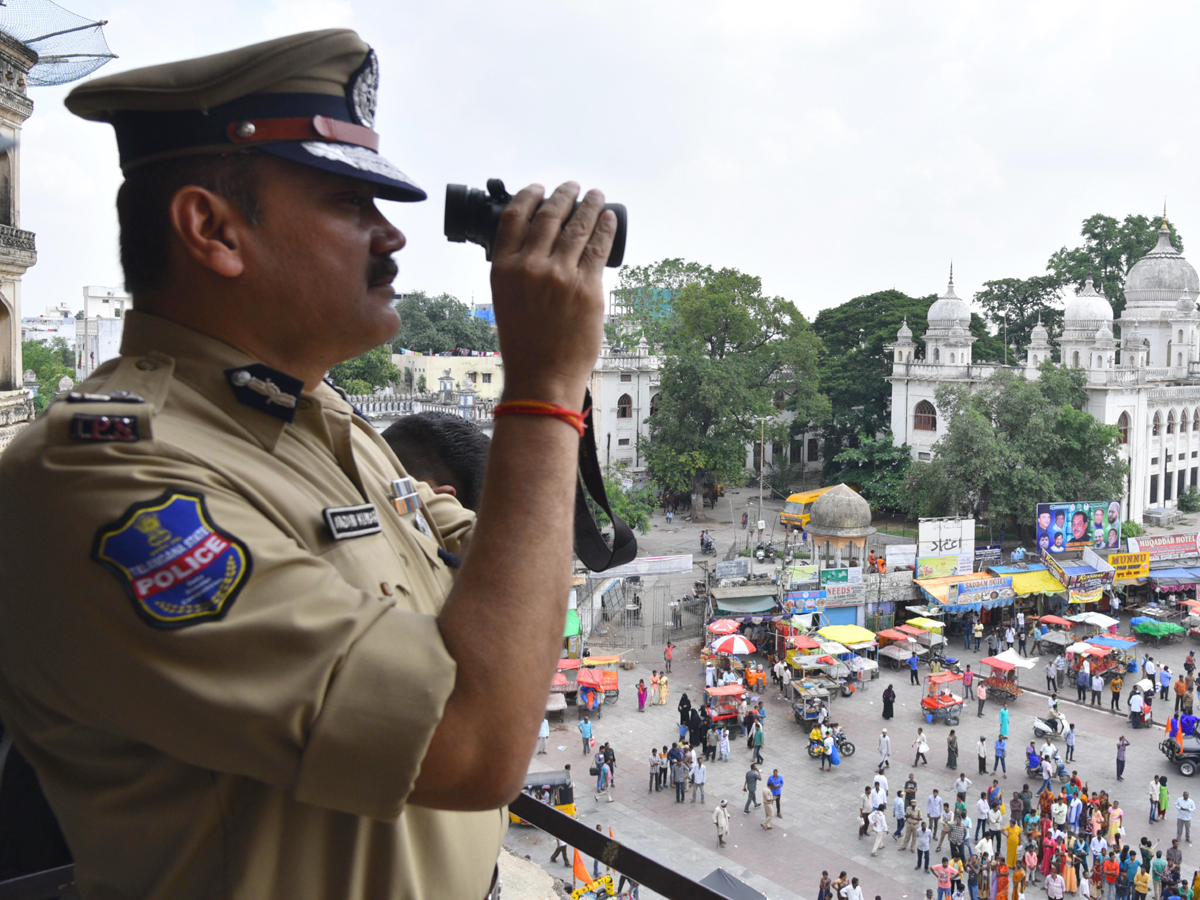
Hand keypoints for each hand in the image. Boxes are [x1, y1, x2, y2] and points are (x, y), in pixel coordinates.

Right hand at [490, 182, 616, 407]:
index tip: (540, 188)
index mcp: (503, 269)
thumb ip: (518, 272)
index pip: (514, 217)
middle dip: (565, 195)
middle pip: (550, 216)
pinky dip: (606, 228)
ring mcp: (560, 276)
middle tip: (574, 187)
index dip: (529, 197)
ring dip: (590, 206)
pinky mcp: (587, 287)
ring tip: (597, 196)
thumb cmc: (525, 345)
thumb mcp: (507, 301)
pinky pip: (599, 248)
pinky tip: (610, 219)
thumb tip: (539, 246)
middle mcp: (530, 267)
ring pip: (578, 227)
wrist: (543, 377)